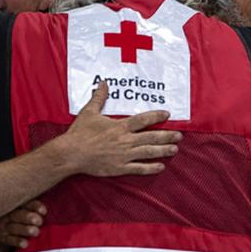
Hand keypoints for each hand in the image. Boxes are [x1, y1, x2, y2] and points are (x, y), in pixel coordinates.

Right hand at [0, 200, 45, 249]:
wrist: (0, 230)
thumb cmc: (20, 219)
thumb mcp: (25, 211)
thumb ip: (36, 210)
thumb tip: (52, 212)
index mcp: (16, 205)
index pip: (25, 203)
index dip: (35, 206)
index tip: (44, 211)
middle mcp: (8, 215)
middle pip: (18, 215)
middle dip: (29, 217)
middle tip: (39, 221)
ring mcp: (4, 226)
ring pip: (14, 227)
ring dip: (25, 229)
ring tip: (35, 232)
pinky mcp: (3, 238)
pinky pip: (9, 240)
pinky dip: (17, 241)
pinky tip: (25, 243)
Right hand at [51, 81, 181, 176]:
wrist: (71, 153)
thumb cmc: (79, 133)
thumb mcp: (89, 112)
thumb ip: (99, 98)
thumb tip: (104, 83)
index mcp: (120, 126)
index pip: (143, 120)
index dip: (157, 116)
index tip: (167, 114)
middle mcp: (125, 140)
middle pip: (151, 137)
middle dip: (167, 136)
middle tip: (179, 135)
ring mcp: (124, 155)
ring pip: (149, 152)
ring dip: (163, 150)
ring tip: (175, 149)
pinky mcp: (120, 167)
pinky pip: (139, 168)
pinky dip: (151, 168)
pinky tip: (161, 166)